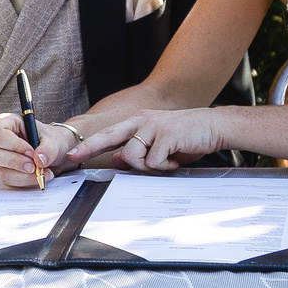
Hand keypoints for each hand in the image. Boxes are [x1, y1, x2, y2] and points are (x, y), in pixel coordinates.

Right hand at [0, 112, 68, 189]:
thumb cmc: (48, 140)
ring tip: (40, 172)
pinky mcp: (1, 169)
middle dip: (14, 162)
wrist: (50, 153)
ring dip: (22, 175)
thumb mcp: (53, 140)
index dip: (14, 146)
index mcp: (6, 122)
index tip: (32, 152)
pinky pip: (7, 179)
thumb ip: (48, 149)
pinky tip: (36, 177)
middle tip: (34, 166)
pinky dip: (23, 181)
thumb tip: (39, 159)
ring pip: (0, 170)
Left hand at [66, 108, 222, 173]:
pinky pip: (153, 161)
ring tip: (166, 162)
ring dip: (148, 166)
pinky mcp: (166, 135)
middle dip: (89, 147)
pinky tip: (175, 160)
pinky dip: (164, 167)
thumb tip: (116, 160)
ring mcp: (153, 126)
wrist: (215, 126)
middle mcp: (142, 121)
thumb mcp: (159, 146)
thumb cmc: (187, 138)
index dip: (89, 145)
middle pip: (110, 137)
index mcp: (139, 122)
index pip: (109, 134)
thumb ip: (138, 152)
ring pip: (133, 156)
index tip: (72, 154)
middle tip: (74, 157)